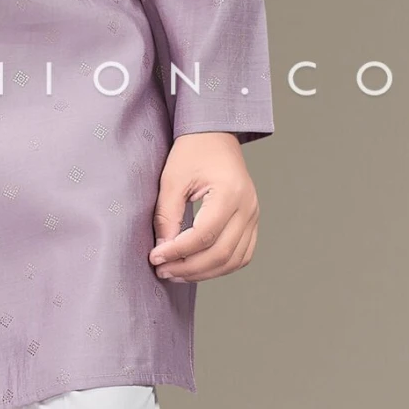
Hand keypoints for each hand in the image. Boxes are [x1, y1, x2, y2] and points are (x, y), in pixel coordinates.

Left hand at [149, 132, 258, 282]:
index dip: (177, 251)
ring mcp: (254, 216)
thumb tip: (163, 249)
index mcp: (229, 193)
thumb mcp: (172, 179)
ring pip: (233, 260)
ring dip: (204, 273)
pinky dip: (221, 267)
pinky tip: (198, 267)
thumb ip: (167, 215)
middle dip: (188, 268)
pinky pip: (242, 255)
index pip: (203, 235)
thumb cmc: (193, 152)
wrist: (215, 136)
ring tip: (177, 273)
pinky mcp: (252, 222)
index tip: (155, 257)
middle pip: (221, 253)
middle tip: (162, 270)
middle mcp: (247, 207)